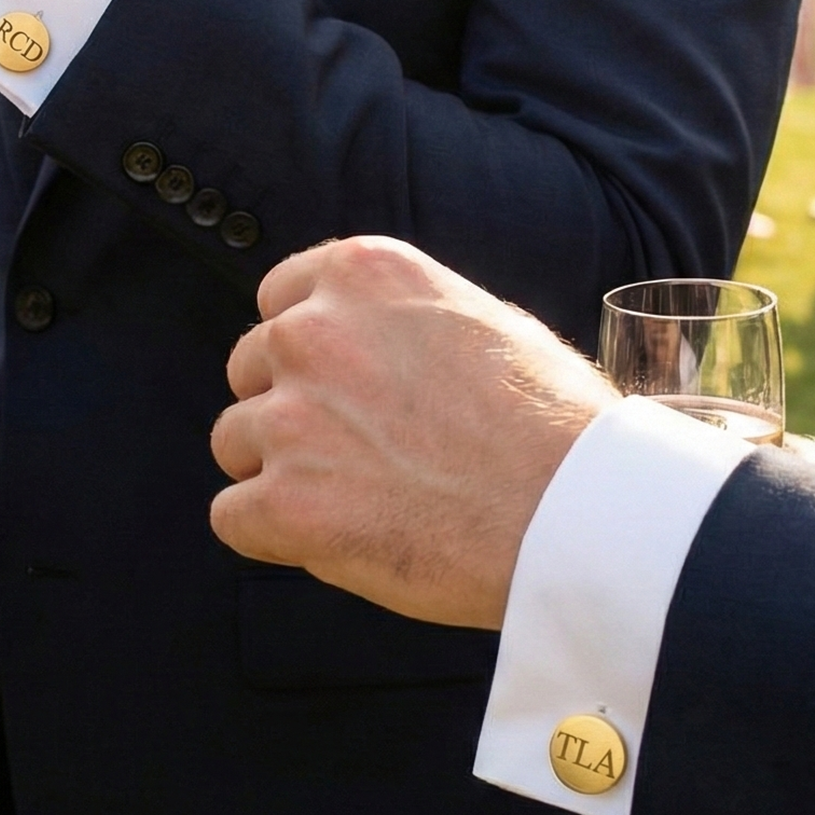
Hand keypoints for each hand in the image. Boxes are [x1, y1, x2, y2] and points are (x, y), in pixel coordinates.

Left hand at [209, 238, 617, 628]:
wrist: (582, 513)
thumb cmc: (555, 426)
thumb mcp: (482, 319)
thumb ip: (403, 320)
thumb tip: (367, 340)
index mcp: (361, 273)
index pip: (278, 300)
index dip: (306, 354)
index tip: (342, 388)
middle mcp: (311, 332)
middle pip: (249, 370)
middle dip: (289, 410)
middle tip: (359, 453)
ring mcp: (292, 417)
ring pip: (234, 442)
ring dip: (280, 473)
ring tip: (360, 501)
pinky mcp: (284, 501)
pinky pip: (232, 517)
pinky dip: (271, 536)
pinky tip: (334, 541)